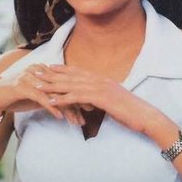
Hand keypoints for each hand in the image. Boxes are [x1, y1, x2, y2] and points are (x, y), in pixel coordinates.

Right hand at [0, 64, 86, 124]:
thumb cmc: (21, 95)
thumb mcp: (41, 95)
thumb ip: (56, 96)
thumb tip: (74, 106)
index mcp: (45, 70)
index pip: (67, 80)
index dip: (80, 91)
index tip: (93, 102)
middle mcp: (39, 71)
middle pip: (63, 86)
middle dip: (78, 99)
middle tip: (91, 110)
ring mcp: (31, 78)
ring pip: (54, 93)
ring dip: (67, 107)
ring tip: (77, 119)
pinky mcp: (22, 87)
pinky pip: (40, 98)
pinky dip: (51, 107)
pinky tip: (60, 117)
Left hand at [34, 64, 160, 133]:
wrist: (144, 115)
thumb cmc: (129, 110)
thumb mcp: (112, 100)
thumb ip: (100, 97)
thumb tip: (91, 100)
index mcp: (101, 79)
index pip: (78, 71)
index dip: (63, 69)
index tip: (49, 67)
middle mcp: (99, 79)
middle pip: (71, 75)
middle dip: (52, 74)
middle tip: (37, 72)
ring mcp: (100, 87)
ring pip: (71, 84)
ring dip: (53, 85)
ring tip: (38, 85)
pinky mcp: (101, 98)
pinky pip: (78, 97)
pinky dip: (63, 98)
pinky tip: (52, 100)